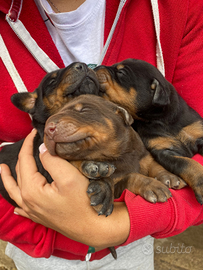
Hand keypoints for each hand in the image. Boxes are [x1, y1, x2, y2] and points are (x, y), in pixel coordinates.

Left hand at [1, 130, 129, 248]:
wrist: (93, 227)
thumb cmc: (83, 202)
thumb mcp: (69, 177)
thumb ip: (52, 160)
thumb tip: (41, 149)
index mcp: (32, 190)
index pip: (25, 160)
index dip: (28, 144)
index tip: (33, 132)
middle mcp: (28, 201)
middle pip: (19, 173)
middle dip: (22, 155)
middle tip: (27, 142)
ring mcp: (33, 211)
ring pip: (14, 191)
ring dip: (7, 178)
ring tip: (2, 169)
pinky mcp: (40, 216)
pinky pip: (21, 206)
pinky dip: (16, 199)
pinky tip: (16, 202)